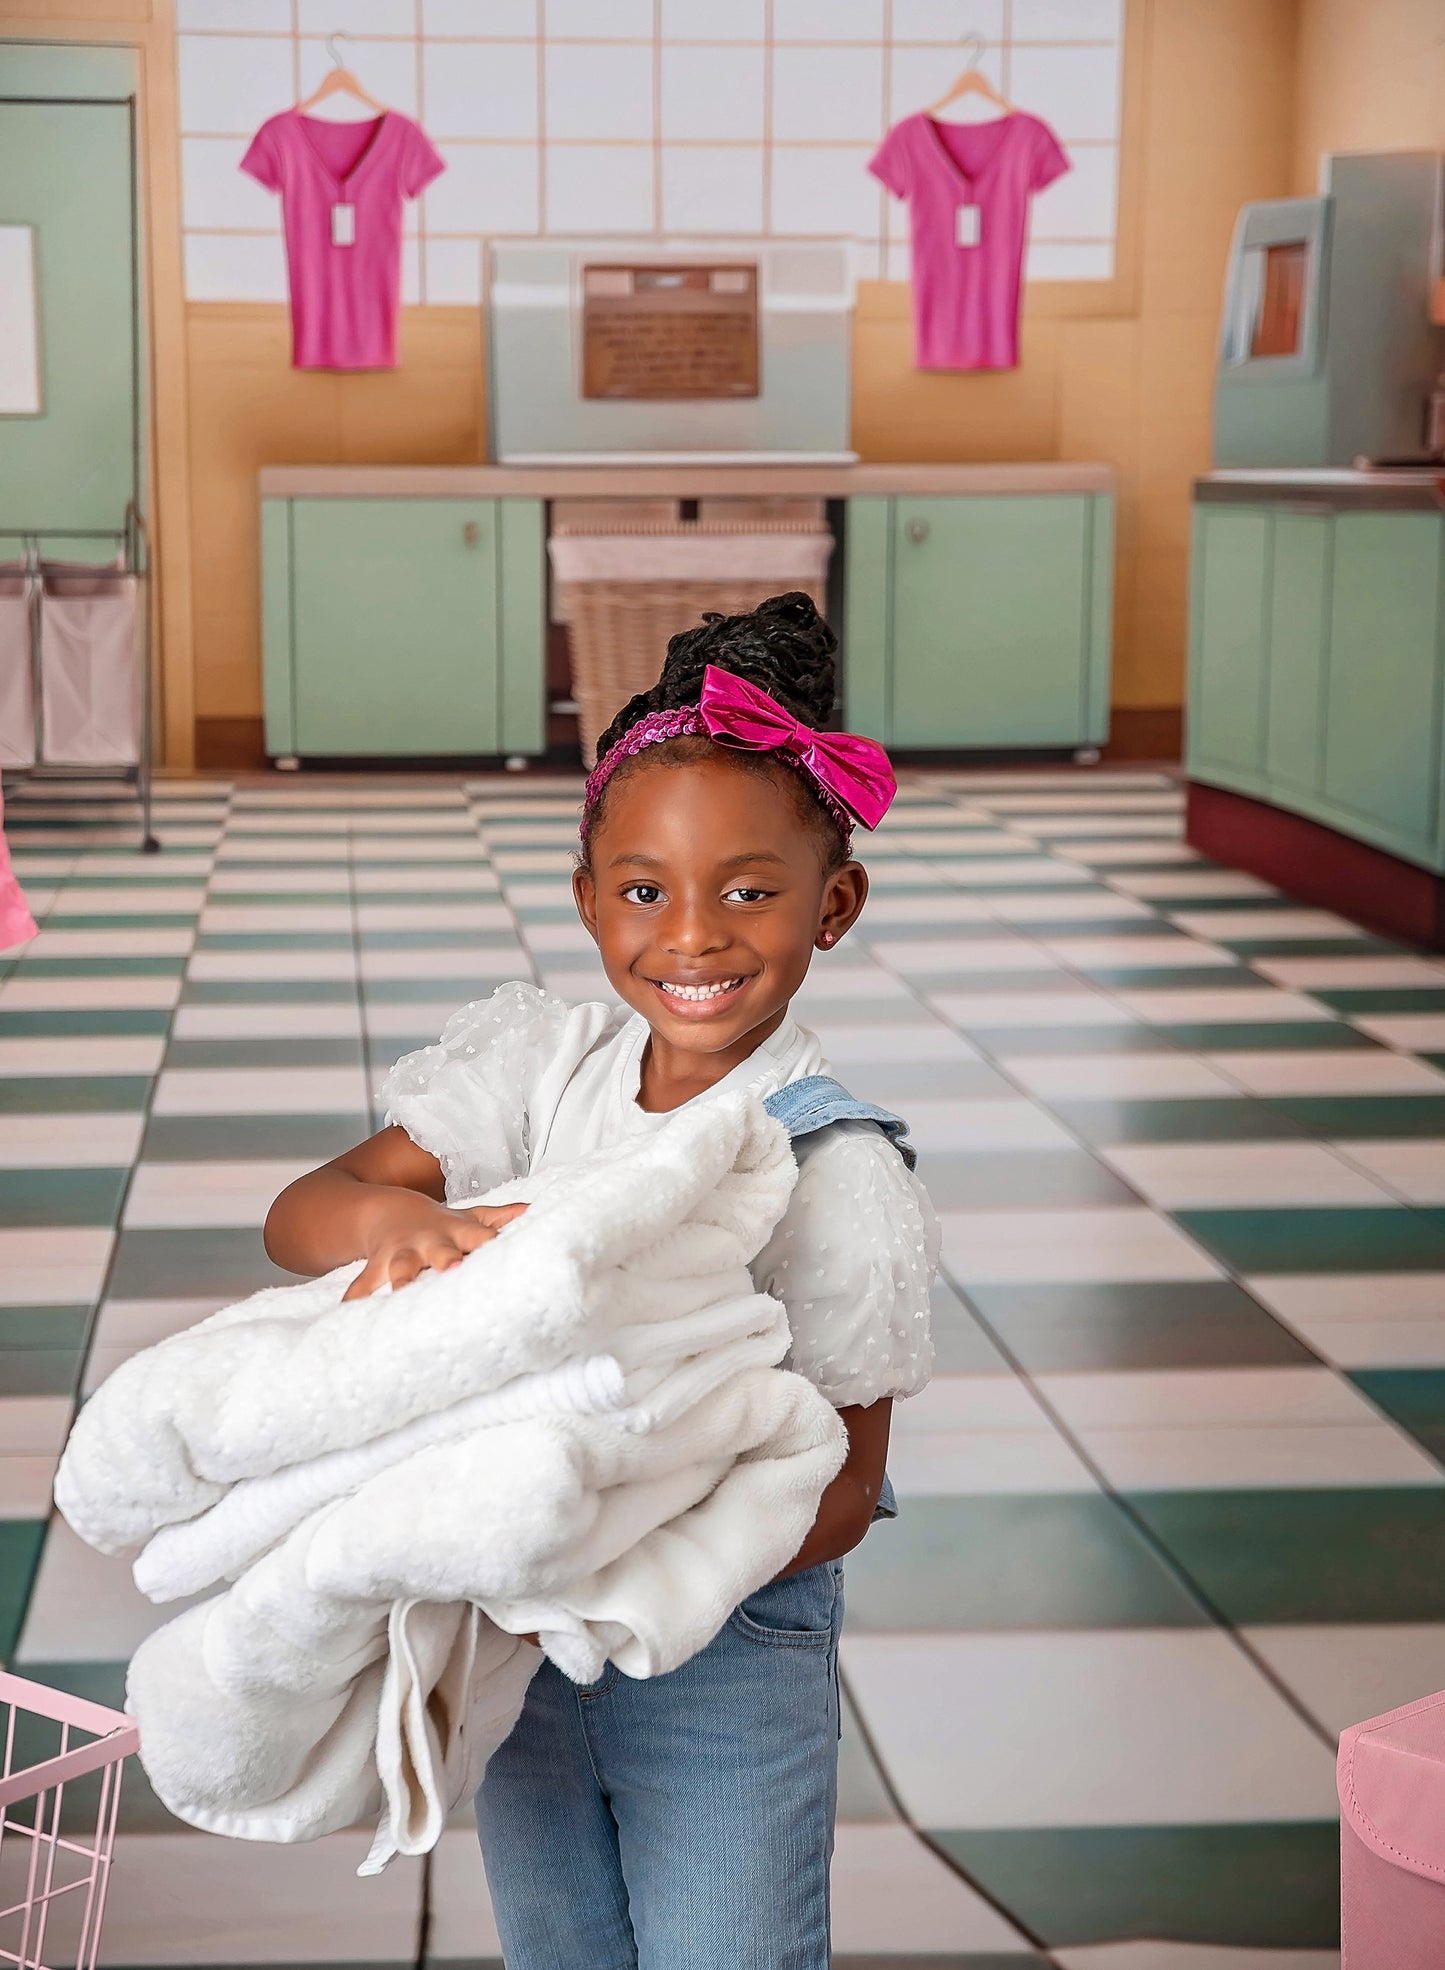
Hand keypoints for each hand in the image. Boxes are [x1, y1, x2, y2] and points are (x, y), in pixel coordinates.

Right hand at [341, 1196, 527, 1301]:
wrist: (386, 1210)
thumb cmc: (436, 1222)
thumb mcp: (466, 1217)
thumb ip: (496, 1217)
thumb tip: (529, 1209)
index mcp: (454, 1232)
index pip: (476, 1235)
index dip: (486, 1241)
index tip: (496, 1248)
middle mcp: (428, 1243)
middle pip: (439, 1251)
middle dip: (446, 1259)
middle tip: (454, 1268)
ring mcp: (401, 1254)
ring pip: (401, 1268)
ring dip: (402, 1280)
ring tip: (401, 1294)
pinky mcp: (376, 1267)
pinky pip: (362, 1285)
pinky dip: (354, 1298)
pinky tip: (346, 1314)